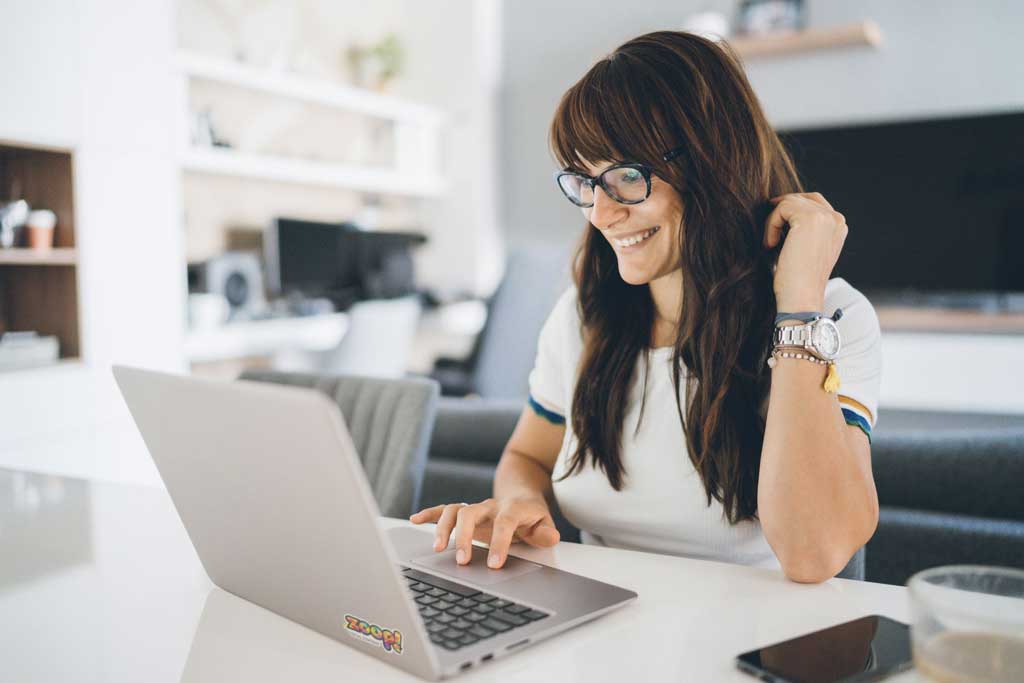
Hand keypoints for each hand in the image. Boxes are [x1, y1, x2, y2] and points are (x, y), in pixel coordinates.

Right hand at [409, 496, 560, 568]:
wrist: (520, 495)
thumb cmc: (530, 515)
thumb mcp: (544, 523)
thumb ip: (545, 532)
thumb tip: (551, 537)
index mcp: (511, 509)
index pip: (504, 523)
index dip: (499, 543)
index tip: (494, 564)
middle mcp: (490, 506)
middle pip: (471, 513)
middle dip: (464, 537)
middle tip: (463, 561)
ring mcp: (475, 508)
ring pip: (454, 510)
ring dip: (443, 527)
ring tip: (438, 548)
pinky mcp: (464, 512)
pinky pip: (444, 510)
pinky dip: (429, 514)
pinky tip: (415, 520)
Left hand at [763, 192, 848, 310]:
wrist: (802, 298)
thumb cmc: (798, 280)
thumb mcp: (807, 249)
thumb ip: (805, 229)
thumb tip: (781, 209)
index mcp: (838, 227)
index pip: (814, 202)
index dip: (791, 211)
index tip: (776, 227)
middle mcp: (836, 219)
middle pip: (801, 198)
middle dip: (781, 213)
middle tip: (770, 235)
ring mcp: (825, 217)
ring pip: (789, 202)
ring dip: (774, 221)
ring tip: (770, 244)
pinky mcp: (810, 218)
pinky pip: (781, 208)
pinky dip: (771, 225)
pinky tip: (770, 245)